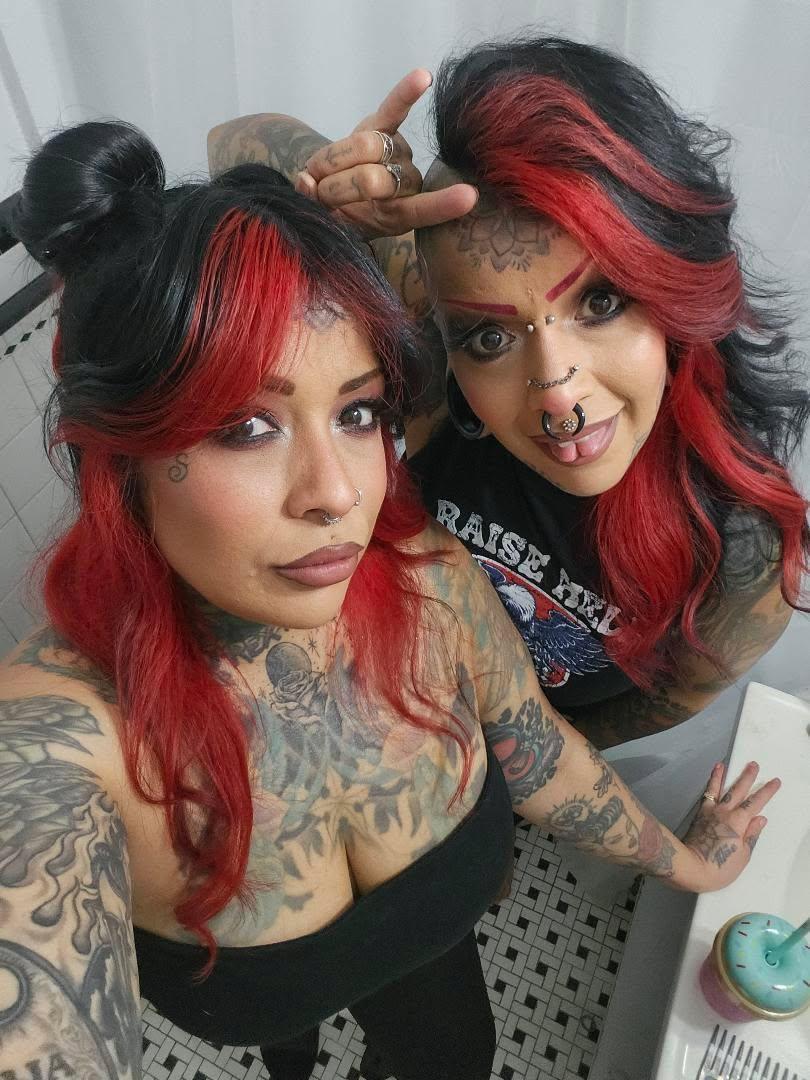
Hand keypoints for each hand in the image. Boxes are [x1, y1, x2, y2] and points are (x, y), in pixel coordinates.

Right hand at [296, 69, 477, 238]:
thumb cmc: (332, 214)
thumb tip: (307, 182)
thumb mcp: (324, 221)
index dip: (442, 205)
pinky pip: (392, 109)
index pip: (421, 209)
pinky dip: (404, 93)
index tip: (468, 197)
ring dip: (334, 162)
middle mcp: (406, 182)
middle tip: (319, 194)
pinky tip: (423, 76)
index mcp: (398, 215)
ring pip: (365, 148)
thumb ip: (316, 205)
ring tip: (321, 177)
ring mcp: (397, 152)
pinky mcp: (383, 127)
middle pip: (370, 177)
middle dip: (337, 186)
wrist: (329, 194)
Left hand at [679, 761, 779, 892]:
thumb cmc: (719, 867)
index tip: (774, 782)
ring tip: (722, 764)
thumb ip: (751, 835)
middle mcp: (724, 812)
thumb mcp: (743, 855)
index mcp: (738, 822)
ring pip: (718, 789)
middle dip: (747, 777)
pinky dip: (709, 787)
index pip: (755, 803)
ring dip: (722, 776)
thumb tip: (760, 819)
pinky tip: (710, 783)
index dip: (766, 792)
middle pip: (738, 790)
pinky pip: (706, 797)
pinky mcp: (699, 815)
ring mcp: (710, 812)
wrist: (690, 866)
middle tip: (753, 764)